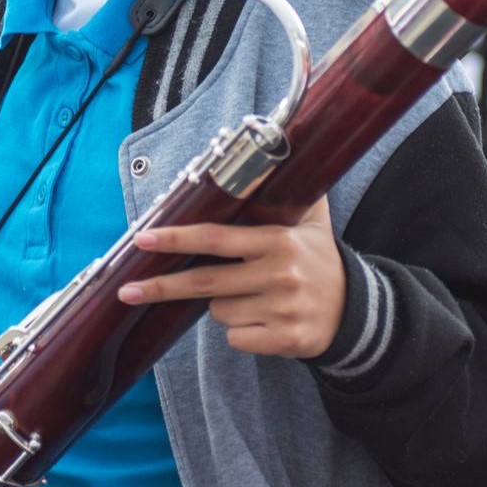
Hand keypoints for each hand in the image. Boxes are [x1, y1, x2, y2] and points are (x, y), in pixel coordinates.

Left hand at [117, 198, 344, 359]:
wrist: (357, 313)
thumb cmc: (321, 261)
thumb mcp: (313, 222)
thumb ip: (292, 191)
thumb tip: (282, 145)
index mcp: (279, 242)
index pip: (217, 238)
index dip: (177, 237)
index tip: (143, 238)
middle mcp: (279, 275)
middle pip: (205, 282)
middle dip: (162, 286)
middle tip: (129, 290)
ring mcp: (282, 310)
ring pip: (219, 312)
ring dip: (223, 306)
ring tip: (254, 296)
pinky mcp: (284, 341)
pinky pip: (236, 338)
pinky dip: (241, 332)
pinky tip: (265, 320)